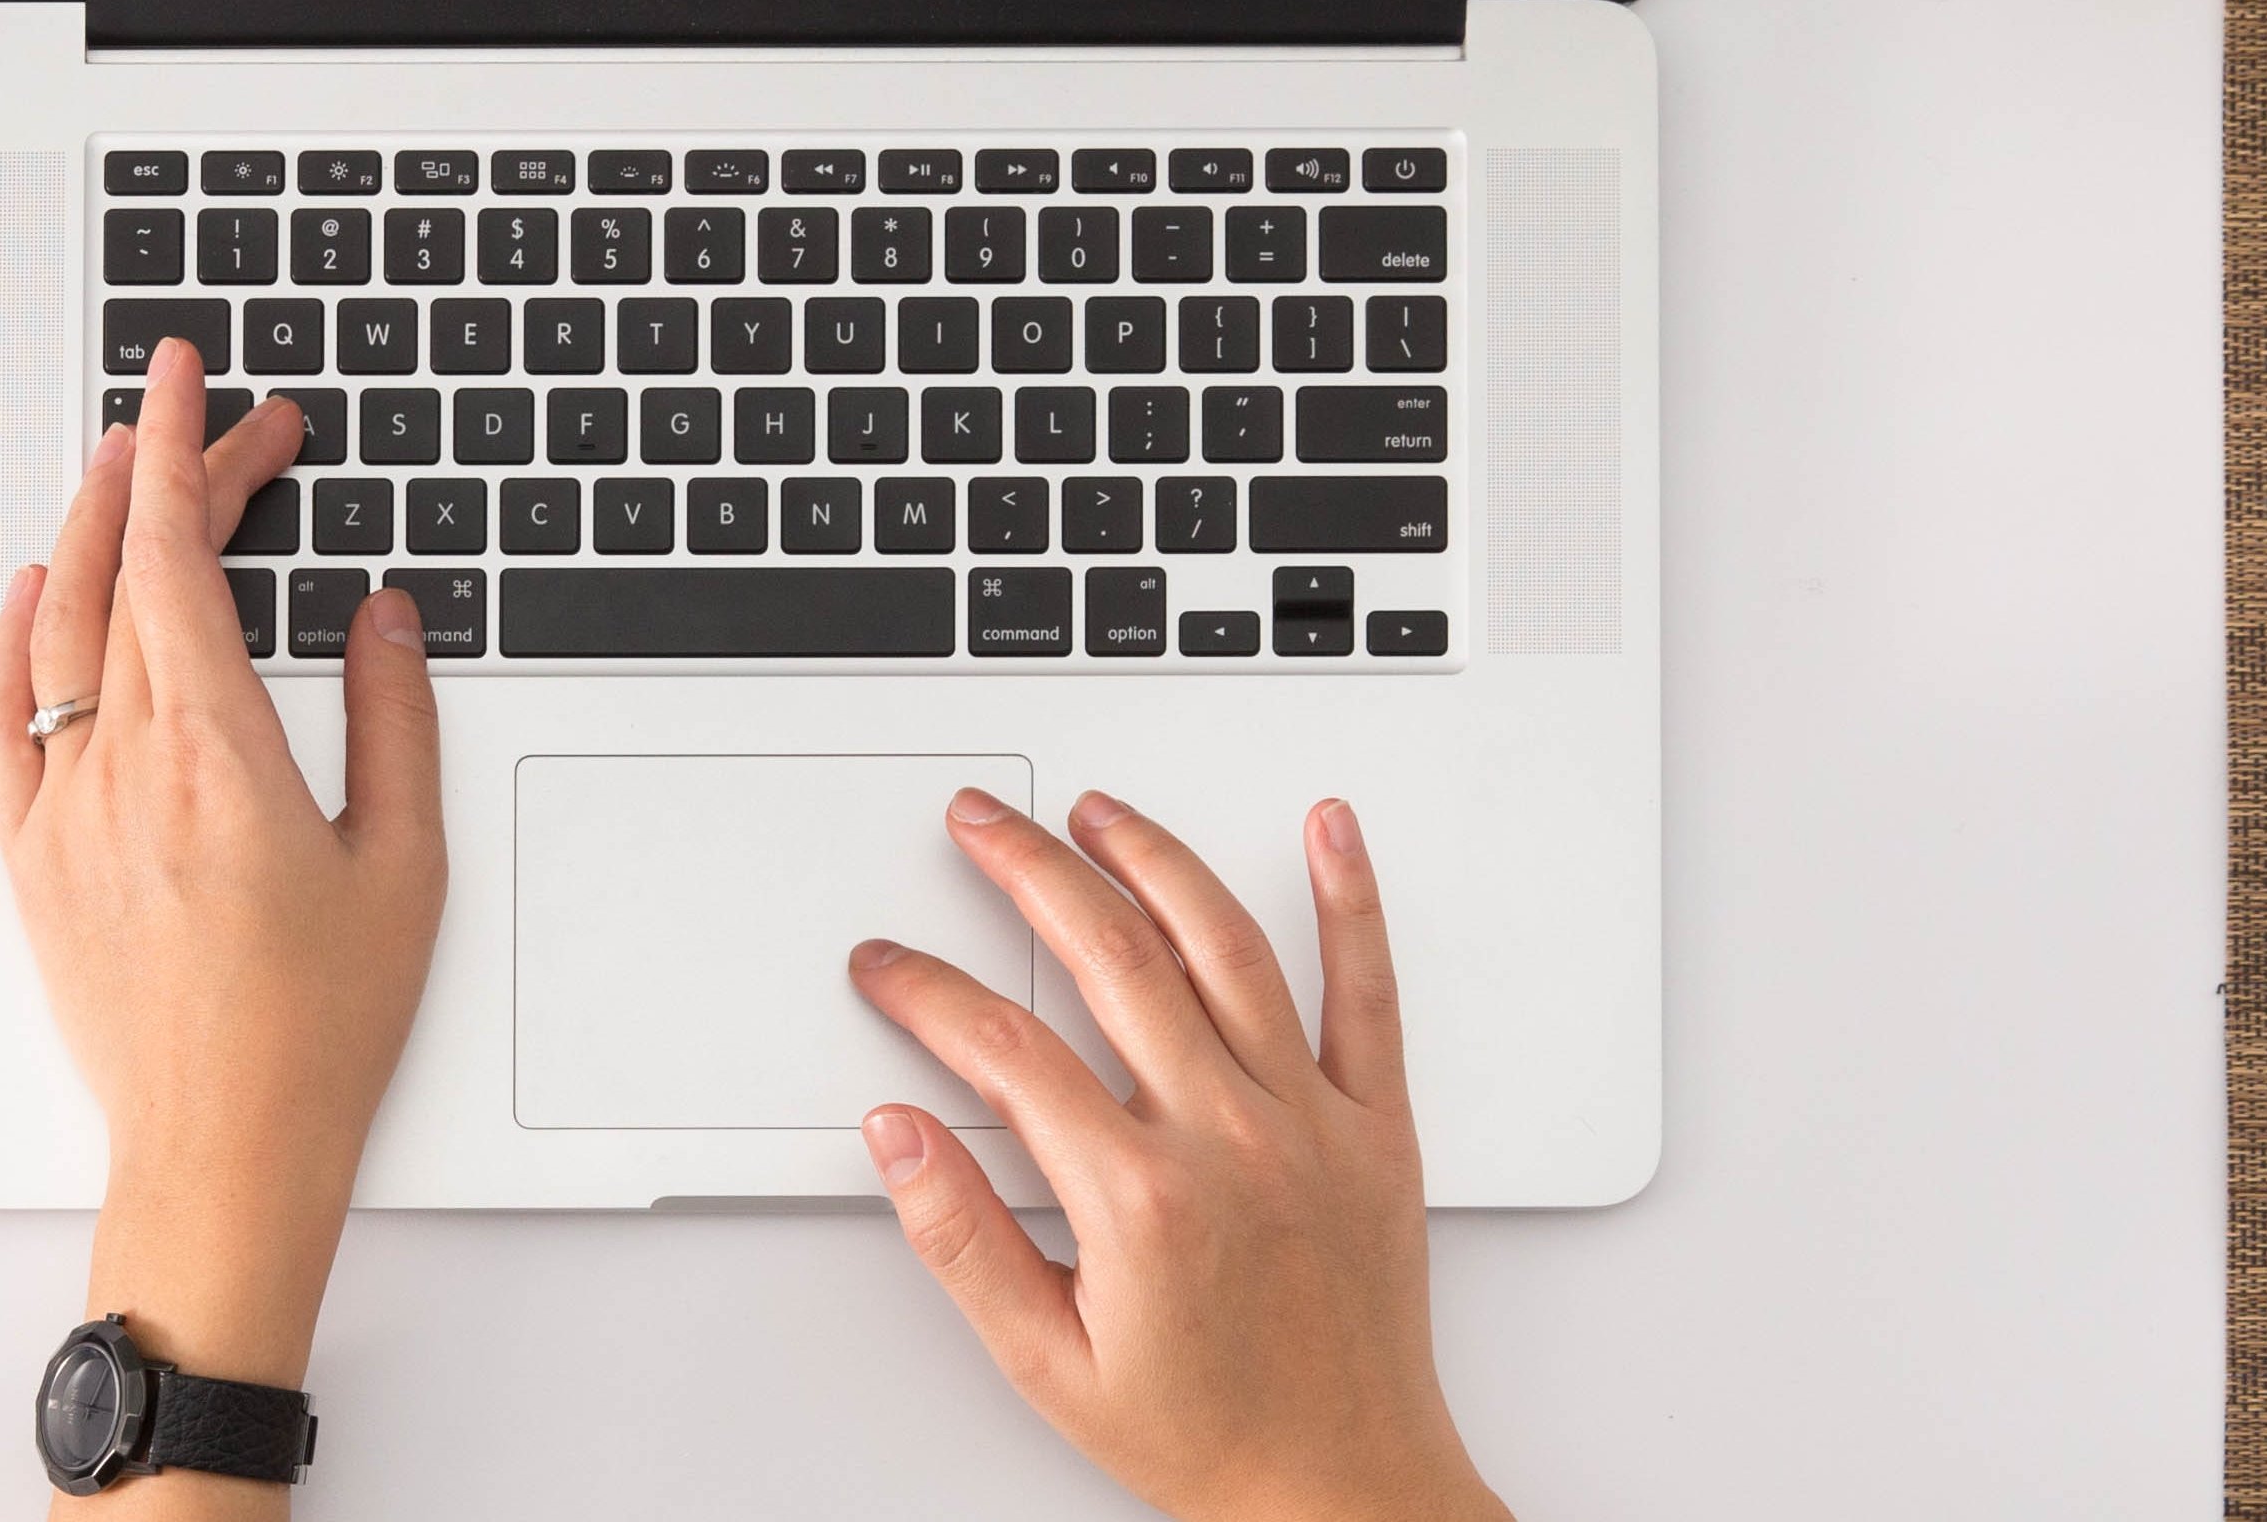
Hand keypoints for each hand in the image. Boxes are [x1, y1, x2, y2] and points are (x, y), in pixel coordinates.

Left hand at [0, 344, 445, 1444]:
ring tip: (123, 469)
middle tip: (213, 421)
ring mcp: (63, 811)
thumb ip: (395, 720)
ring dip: (85, 533)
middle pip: (122, 574)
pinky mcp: (32, 861)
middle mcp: (122, 768)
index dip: (183, 451)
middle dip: (163, 474)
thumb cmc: (316, 1029)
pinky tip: (34, 596)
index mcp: (215, 752)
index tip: (192, 384)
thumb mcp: (402, 863)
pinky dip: (11, 642)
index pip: (176, 556)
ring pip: (55, 632)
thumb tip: (382, 617)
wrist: (223, 1148)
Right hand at [853, 793, 1504, 1521]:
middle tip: (980, 822)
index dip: (929, 990)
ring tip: (1099, 811)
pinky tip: (1328, 831)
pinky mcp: (1377, 1128)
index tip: (890, 964)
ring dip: (1153, 859)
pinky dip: (1351, 902)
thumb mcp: (1047, 1362)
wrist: (1344, 1487)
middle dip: (1027, 869)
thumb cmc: (1208, 1434)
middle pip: (1110, 957)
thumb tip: (897, 1134)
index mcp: (1138, 1199)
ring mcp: (1310, 1124)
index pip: (1005, 1051)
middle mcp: (1228, 1140)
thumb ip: (962, 1238)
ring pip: (1225, 948)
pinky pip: (1367, 994)